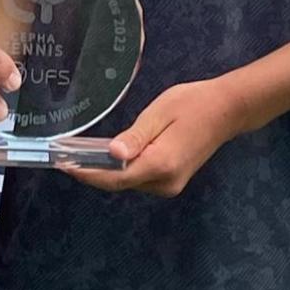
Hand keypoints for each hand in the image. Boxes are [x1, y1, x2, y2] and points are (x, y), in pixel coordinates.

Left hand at [64, 79, 241, 197]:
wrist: (227, 110)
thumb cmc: (192, 104)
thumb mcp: (159, 114)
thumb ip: (135, 137)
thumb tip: (111, 155)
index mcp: (161, 165)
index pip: (115, 177)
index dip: (87, 173)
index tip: (63, 165)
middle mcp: (165, 182)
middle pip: (120, 183)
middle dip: (92, 171)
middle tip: (65, 155)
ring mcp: (170, 185)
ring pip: (129, 182)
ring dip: (106, 171)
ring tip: (80, 153)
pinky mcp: (172, 180)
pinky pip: (140, 178)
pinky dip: (122, 169)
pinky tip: (108, 156)